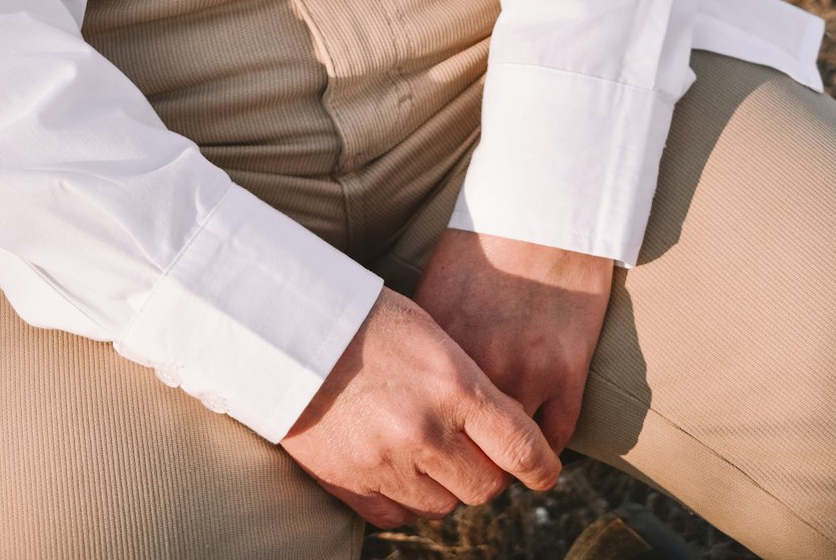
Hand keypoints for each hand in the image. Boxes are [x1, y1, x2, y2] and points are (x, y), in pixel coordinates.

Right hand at [280, 286, 561, 528]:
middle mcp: (426, 431)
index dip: (542, 467)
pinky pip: (398, 516)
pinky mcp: (351, 484)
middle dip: (486, 472)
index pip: (522, 448)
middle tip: (471, 449)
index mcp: (454, 387)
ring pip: (443, 506)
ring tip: (425, 448)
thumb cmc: (369, 319)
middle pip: (486, 487)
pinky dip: (403, 497)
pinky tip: (394, 462)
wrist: (292, 328)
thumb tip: (500, 426)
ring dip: (443, 485)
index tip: (544, 471)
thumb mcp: (434, 334)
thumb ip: (469, 383)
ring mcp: (387, 463)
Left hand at [414, 229, 613, 454]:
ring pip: (511, 455)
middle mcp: (480, 364)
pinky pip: (556, 438)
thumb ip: (423, 342)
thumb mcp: (436, 285)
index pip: (422, 419)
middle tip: (460, 471)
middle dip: (461, 464)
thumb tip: (404, 386)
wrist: (545, 209)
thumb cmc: (485, 241)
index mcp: (440, 344)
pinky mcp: (569, 371)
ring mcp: (527, 371)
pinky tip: (536, 449)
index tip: (423, 450)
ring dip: (506, 463)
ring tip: (498, 465)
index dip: (421, 442)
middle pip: (464, 449)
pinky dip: (545, 451)